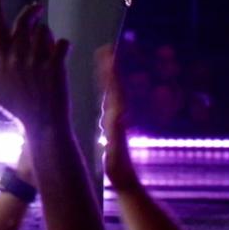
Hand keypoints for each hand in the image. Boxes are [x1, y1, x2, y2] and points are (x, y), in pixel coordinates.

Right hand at [0, 0, 70, 137]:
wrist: (43, 124)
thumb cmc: (16, 108)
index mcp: (3, 60)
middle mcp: (19, 58)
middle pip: (23, 23)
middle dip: (30, 11)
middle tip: (36, 7)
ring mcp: (38, 62)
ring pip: (43, 31)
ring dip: (46, 33)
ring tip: (46, 46)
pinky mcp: (56, 67)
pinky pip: (61, 43)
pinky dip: (62, 45)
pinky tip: (61, 52)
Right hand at [96, 47, 136, 187]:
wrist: (125, 180)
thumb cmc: (119, 169)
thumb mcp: (116, 150)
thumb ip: (117, 133)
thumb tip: (119, 113)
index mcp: (118, 117)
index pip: (114, 89)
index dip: (110, 70)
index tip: (108, 53)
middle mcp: (118, 115)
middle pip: (114, 85)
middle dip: (110, 67)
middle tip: (106, 49)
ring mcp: (116, 119)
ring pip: (112, 91)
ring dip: (108, 75)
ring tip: (104, 60)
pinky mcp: (113, 126)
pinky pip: (109, 102)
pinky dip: (106, 90)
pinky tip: (103, 87)